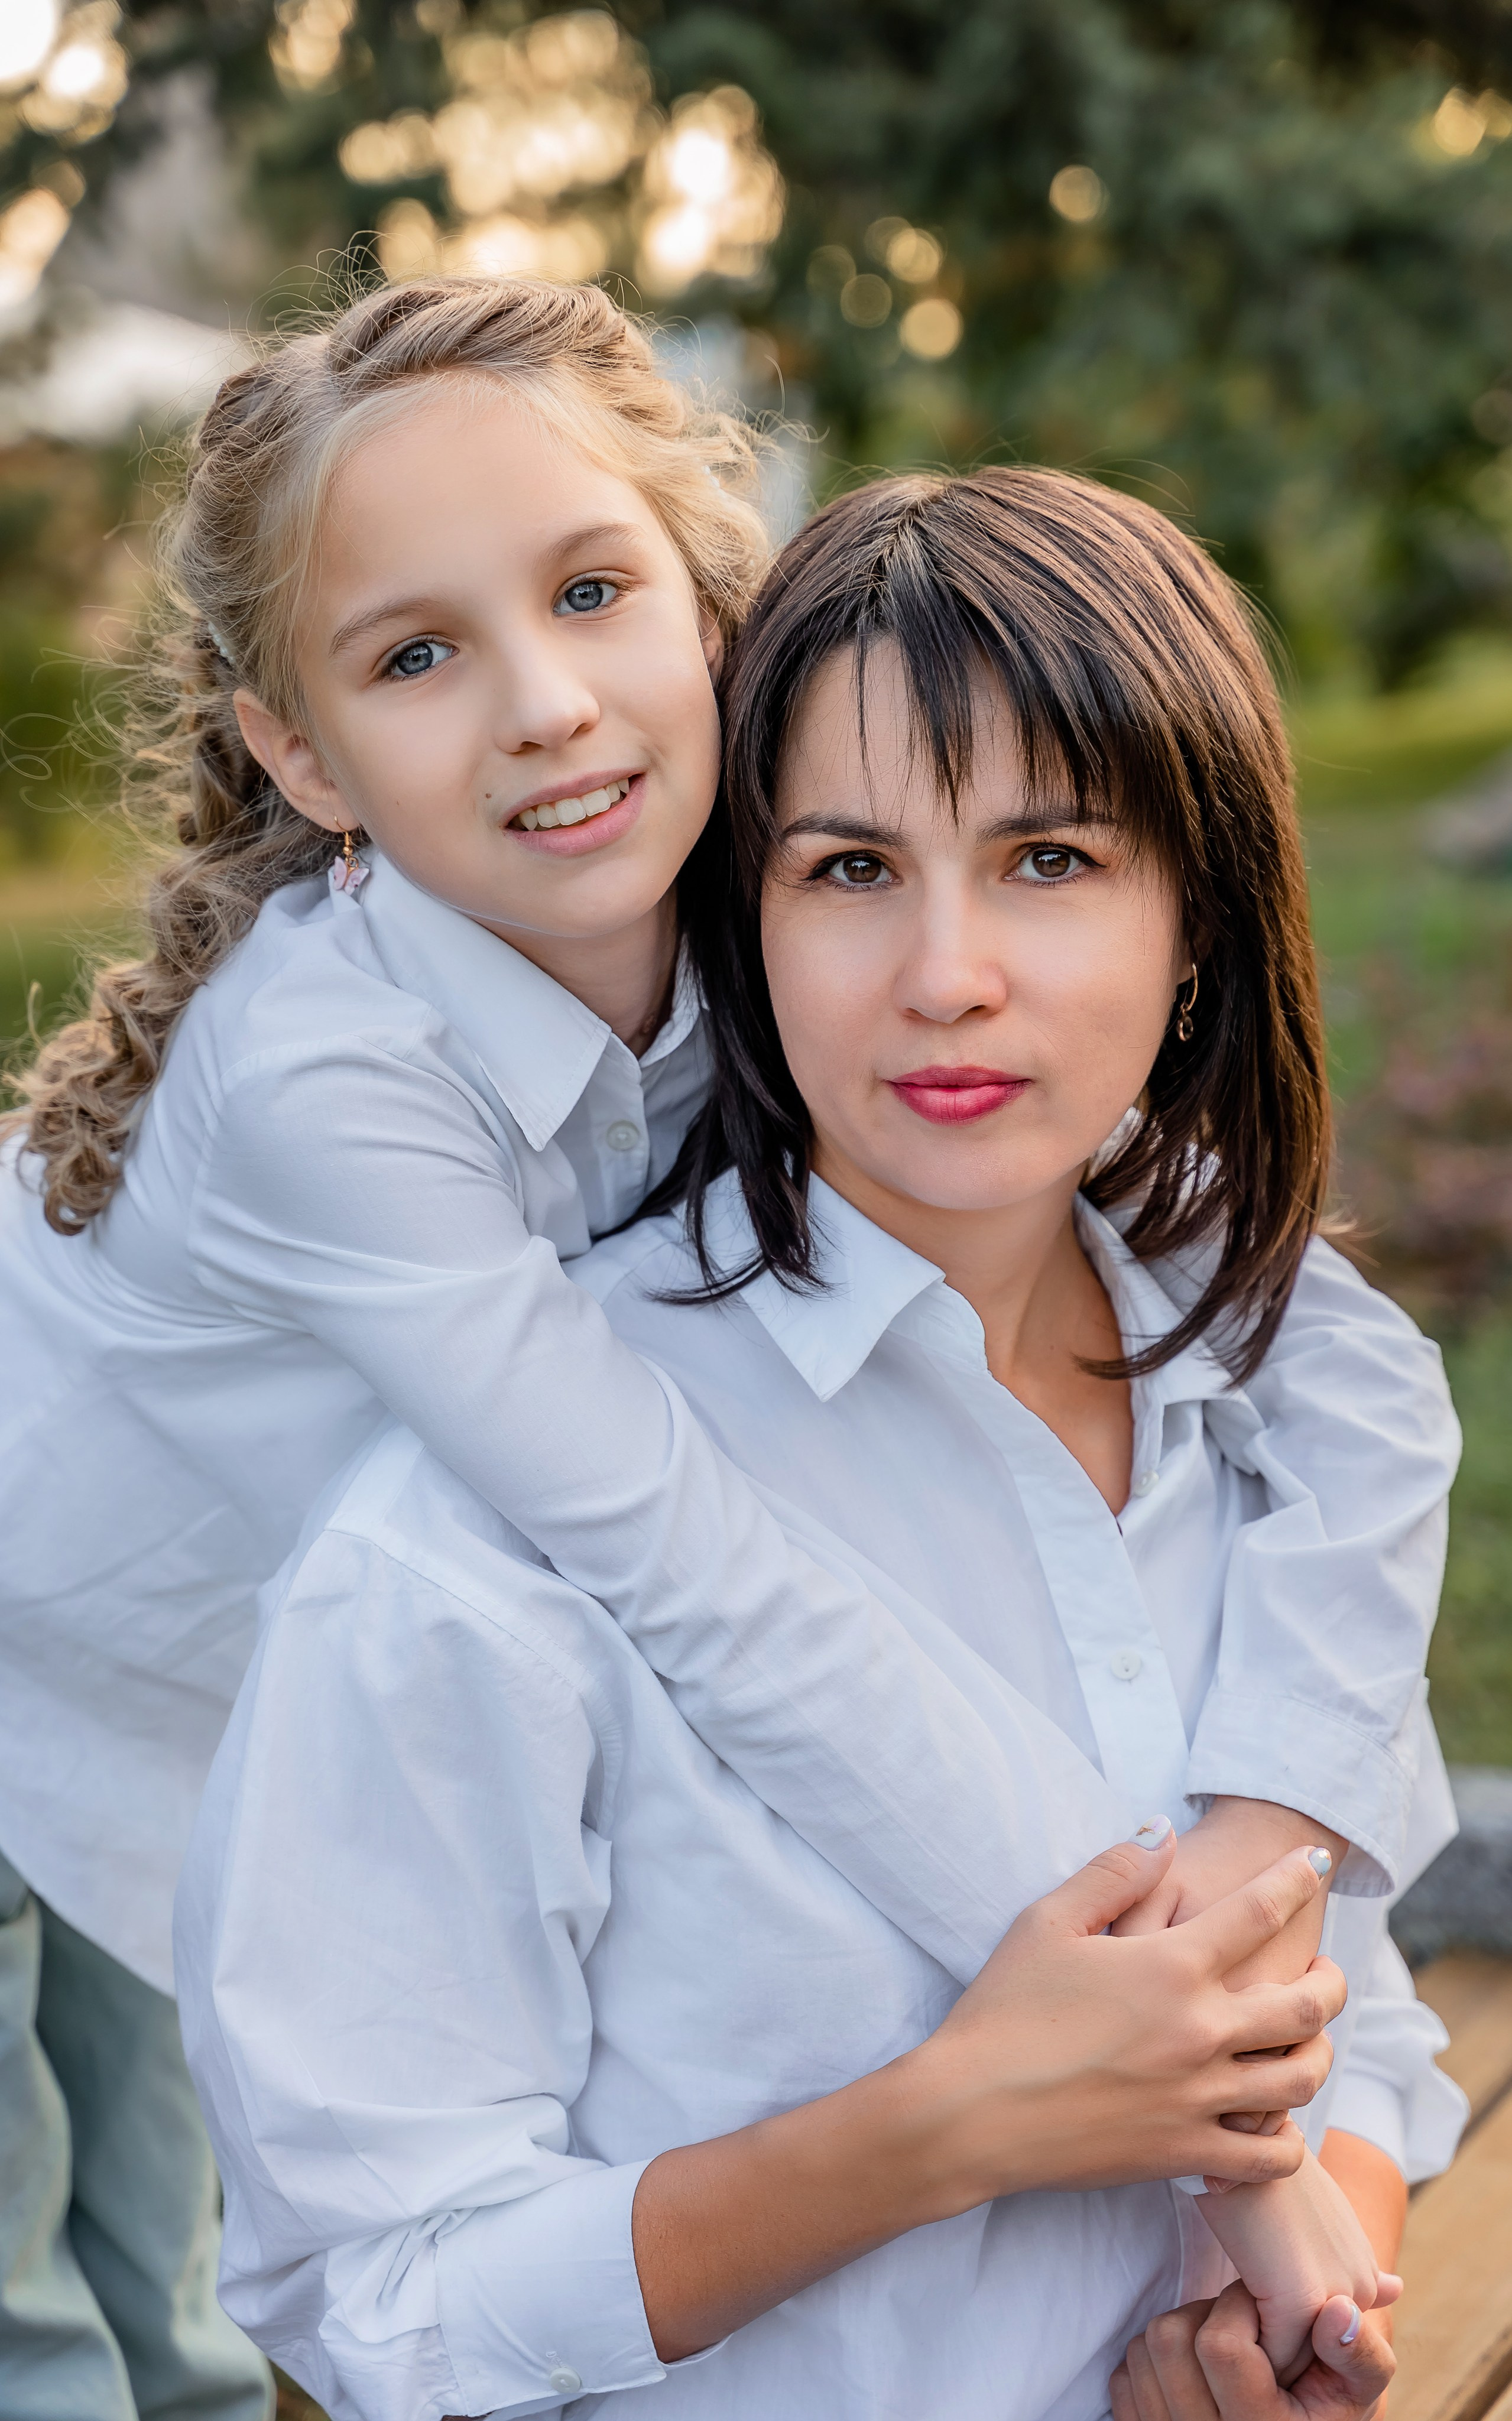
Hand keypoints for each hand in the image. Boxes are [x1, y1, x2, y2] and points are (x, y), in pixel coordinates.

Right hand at [633, 1828, 1342, 2362]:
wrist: (972, 2112)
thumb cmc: (1003, 2010)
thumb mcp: (1047, 1921)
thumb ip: (1113, 1872)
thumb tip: (1162, 1832)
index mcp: (1170, 1967)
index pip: (1260, 1911)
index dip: (1294, 1880)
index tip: (1313, 1865)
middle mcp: (1201, 2031)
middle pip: (1308, 2004)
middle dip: (1331, 1979)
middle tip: (1324, 1968)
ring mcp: (1201, 2098)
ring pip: (1302, 2077)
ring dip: (1318, 2052)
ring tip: (1307, 2040)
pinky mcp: (1189, 2153)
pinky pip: (1271, 2153)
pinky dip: (1284, 2134)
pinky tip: (1269, 2115)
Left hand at [1111, 2284, 1393, 2420]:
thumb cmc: (1327, 2404)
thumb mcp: (1361, 2387)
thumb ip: (1359, 2353)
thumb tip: (1337, 2311)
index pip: (1219, 2343)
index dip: (1241, 2306)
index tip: (1266, 2308)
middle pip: (1170, 2340)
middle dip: (1207, 2313)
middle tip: (1244, 2325)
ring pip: (1144, 2349)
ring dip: (1183, 2330)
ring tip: (1225, 2346)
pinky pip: (1125, 2374)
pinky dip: (1157, 2359)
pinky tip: (1197, 2370)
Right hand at [1195, 2149, 1401, 2381]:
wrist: (1246, 2129)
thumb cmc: (1268, 2169)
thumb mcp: (1324, 2215)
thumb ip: (1352, 2260)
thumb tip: (1396, 2291)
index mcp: (1361, 2267)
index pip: (1328, 2333)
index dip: (1289, 2323)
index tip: (1262, 2286)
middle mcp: (1359, 2287)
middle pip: (1310, 2351)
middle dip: (1276, 2338)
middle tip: (1242, 2295)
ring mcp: (1335, 2298)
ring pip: (1289, 2359)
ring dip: (1259, 2341)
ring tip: (1234, 2290)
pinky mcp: (1300, 2301)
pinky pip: (1267, 2355)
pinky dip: (1241, 2337)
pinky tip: (1227, 2292)